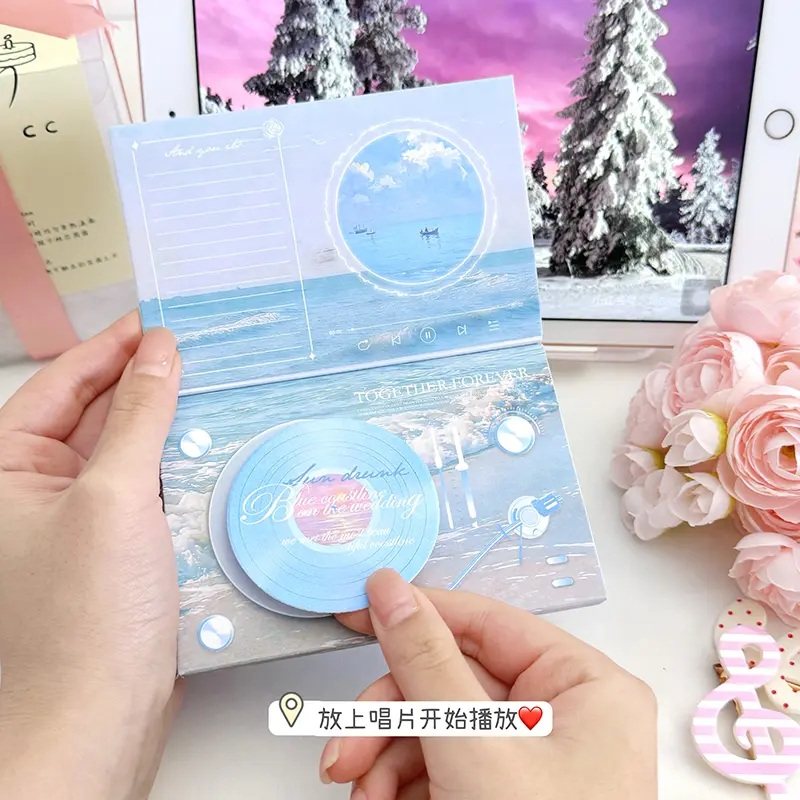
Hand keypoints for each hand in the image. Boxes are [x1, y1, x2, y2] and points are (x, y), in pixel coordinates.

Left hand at [0, 315, 181, 799]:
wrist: (97, 721)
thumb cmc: (82, 621)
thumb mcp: (113, 497)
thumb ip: (137, 416)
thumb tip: (157, 352)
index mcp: (6, 472)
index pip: (60, 385)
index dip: (109, 347)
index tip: (156, 323)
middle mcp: (37, 493)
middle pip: (95, 415)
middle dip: (145, 385)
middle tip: (196, 353)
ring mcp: (80, 523)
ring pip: (128, 454)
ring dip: (168, 428)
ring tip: (213, 395)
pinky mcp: (119, 550)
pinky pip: (150, 492)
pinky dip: (179, 470)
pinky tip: (211, 453)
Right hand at [321, 570, 656, 799]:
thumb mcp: (475, 749)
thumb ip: (426, 663)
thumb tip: (390, 591)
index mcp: (585, 685)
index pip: (485, 620)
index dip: (418, 610)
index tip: (359, 607)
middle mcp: (565, 715)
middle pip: (453, 680)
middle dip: (390, 716)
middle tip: (344, 744)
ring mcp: (536, 759)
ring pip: (441, 727)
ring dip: (387, 758)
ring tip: (358, 792)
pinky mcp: (507, 792)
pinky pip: (445, 766)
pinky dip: (405, 784)